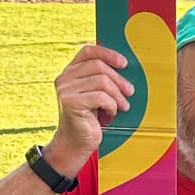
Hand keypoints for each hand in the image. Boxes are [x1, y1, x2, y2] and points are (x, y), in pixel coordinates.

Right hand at [50, 43, 132, 173]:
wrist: (75, 144)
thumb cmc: (89, 119)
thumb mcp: (95, 94)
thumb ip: (101, 79)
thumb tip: (124, 67)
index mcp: (69, 72)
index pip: (88, 51)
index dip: (108, 53)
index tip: (124, 63)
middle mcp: (64, 78)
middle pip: (98, 66)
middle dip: (119, 79)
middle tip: (130, 92)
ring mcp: (65, 90)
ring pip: (102, 81)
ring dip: (117, 95)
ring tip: (122, 106)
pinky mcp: (70, 102)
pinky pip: (101, 97)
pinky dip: (111, 105)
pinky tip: (111, 114)